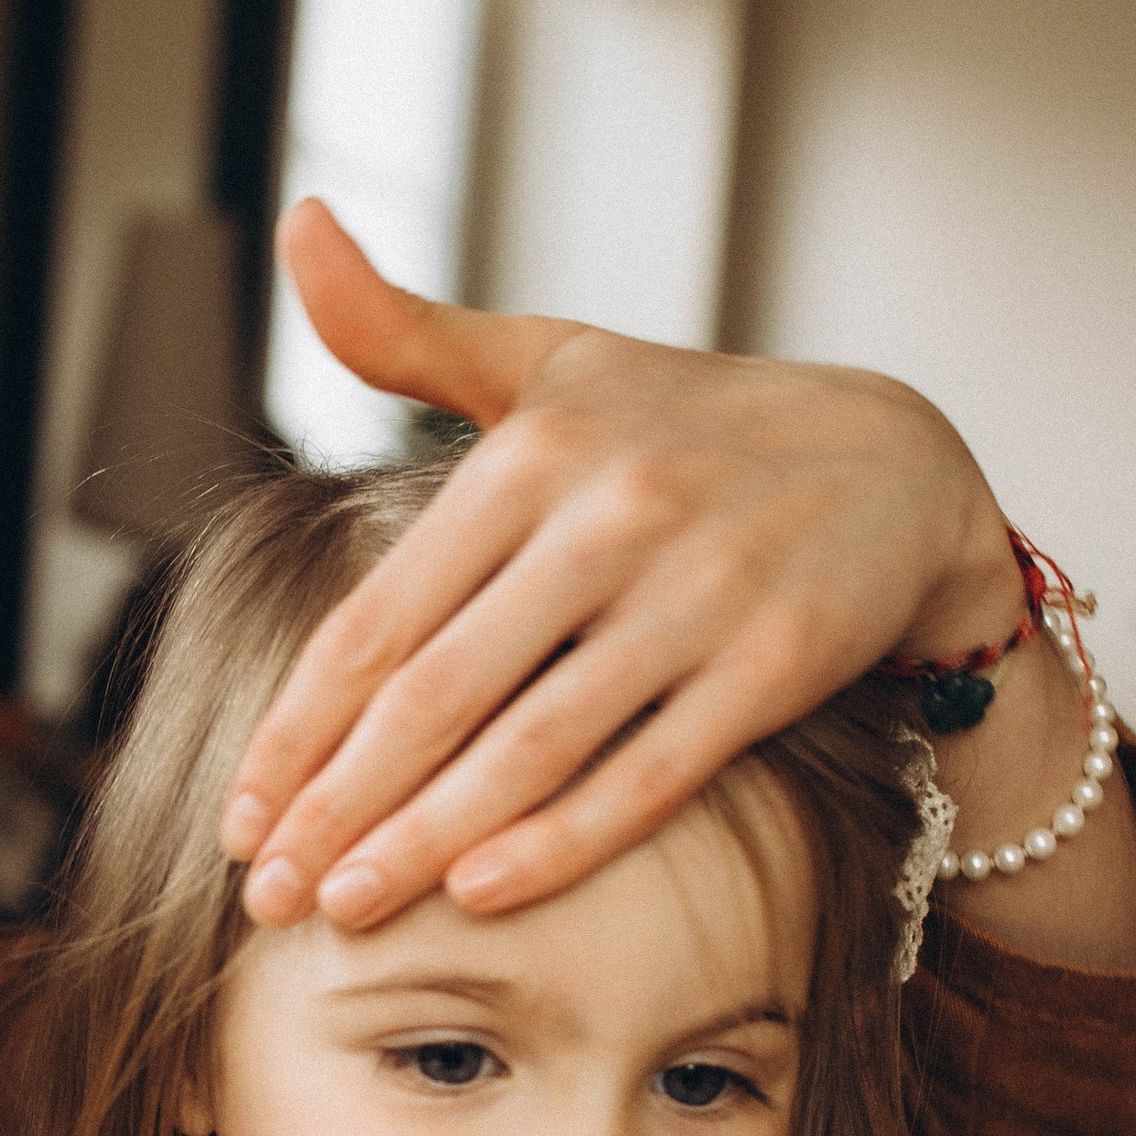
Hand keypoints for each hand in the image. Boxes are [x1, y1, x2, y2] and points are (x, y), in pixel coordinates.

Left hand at [224, 201, 1014, 926]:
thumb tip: (297, 225)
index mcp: (532, 453)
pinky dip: (564, 839)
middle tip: (268, 892)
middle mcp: (609, 516)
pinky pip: (650, 770)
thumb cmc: (685, 425)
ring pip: (532, 742)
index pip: (381, 618)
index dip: (299, 727)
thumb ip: (408, 330)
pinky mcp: (775, 662)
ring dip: (425, 839)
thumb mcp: (551, 363)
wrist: (894, 460)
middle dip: (339, 805)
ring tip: (343, 910)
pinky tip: (482, 893)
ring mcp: (696, 593)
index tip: (241, 815)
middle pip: (438, 692)